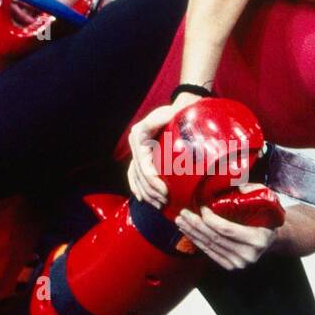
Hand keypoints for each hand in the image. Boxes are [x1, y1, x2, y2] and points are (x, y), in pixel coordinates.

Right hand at [126, 91, 207, 207]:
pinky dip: (138, 188)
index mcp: (140, 136)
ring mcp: (137, 151)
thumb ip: (167, 117)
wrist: (180, 110)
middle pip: (139, 175)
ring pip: (136, 178)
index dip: (153, 182)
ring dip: (146, 194)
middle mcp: (135, 144)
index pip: (143, 166)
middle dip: (151, 192)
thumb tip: (170, 118)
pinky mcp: (141, 156)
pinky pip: (135, 176)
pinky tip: (143, 199)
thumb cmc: (179, 112)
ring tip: (159, 205)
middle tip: (165, 203)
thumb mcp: (173, 113)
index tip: (166, 192)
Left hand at [172, 183, 283, 270]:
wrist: (271, 239)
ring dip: (192, 233)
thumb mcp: (265, 200)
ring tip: (181, 221)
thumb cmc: (266, 216)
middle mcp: (248, 255)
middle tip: (183, 213)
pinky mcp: (230, 266)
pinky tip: (188, 232)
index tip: (201, 207)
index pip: (227, 230)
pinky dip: (197, 242)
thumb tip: (235, 186)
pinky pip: (210, 253)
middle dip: (196, 225)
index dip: (210, 219)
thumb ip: (251, 191)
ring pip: (209, 246)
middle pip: (215, 238)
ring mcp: (238, 263)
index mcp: (257, 239)